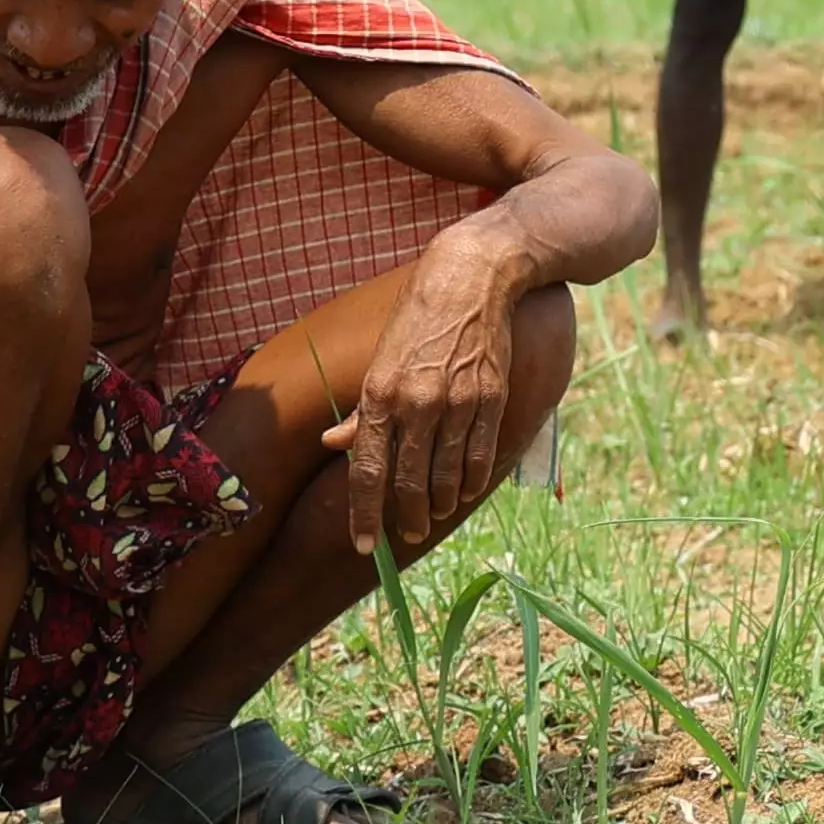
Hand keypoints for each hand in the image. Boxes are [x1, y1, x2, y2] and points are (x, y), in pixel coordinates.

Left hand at [347, 244, 523, 553]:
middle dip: (407, 516)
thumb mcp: (380, 360)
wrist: (472, 278)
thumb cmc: (418, 319)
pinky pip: (479, 453)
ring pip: (446, 474)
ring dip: (440, 502)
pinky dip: (472, 478)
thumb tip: (332, 444)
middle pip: (408, 481)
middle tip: (408, 533)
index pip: (367, 470)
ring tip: (436, 514)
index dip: (365, 514)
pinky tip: (466, 490)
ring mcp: (456, 401)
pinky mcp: (491, 396)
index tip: (364, 546)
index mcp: (379, 394)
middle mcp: (416, 403)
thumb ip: (362, 410)